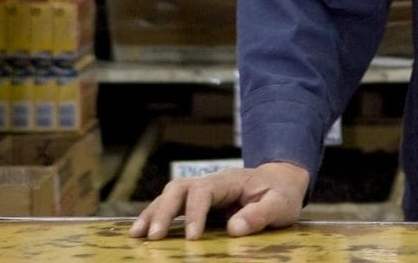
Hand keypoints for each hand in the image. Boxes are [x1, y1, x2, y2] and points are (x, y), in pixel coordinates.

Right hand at [129, 161, 309, 240]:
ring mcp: (202, 191)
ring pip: (170, 195)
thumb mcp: (280, 204)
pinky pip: (172, 206)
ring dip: (152, 213)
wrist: (280, 181)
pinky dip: (155, 216)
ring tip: (136, 235)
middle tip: (154, 236)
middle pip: (179, 188)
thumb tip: (234, 228)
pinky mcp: (197, 203)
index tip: (192, 238)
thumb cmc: (280, 193)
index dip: (195, 213)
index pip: (204, 191)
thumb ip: (260, 214)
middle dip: (164, 211)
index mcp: (229, 180)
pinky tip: (141, 232)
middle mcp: (211, 182)